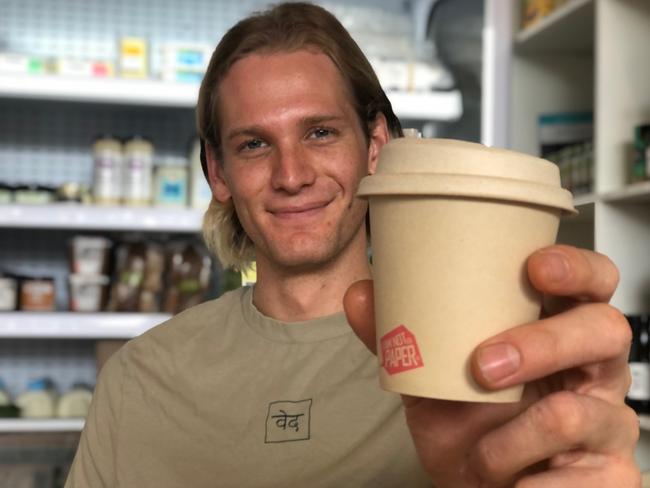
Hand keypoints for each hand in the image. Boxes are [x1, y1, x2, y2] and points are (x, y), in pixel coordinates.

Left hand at [344, 245, 640, 486]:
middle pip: (605, 329)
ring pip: (580, 411)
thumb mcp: (429, 378)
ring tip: (483, 453)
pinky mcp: (611, 473)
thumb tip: (361, 295)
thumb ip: (400, 337)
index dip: (575, 267)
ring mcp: (608, 421)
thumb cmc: (464, 424)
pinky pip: (578, 477)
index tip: (534, 267)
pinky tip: (514, 483)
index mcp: (556, 330)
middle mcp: (592, 368)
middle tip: (484, 366)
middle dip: (544, 343)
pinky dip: (529, 482)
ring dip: (513, 436)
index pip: (590, 281)